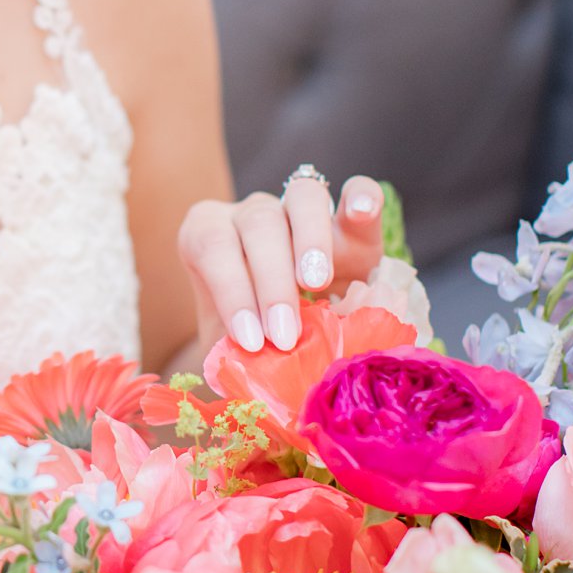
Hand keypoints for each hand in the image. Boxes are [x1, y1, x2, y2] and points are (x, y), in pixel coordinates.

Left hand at [176, 171, 385, 359]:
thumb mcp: (233, 350)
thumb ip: (235, 357)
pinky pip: (358, 191)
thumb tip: (251, 381)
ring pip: (303, 197)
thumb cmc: (251, 343)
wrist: (285, 336)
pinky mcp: (349, 218)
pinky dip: (362, 198)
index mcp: (208, 237)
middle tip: (285, 335)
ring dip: (311, 240)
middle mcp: (251, 214)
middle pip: (259, 224)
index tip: (250, 341)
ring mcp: (299, 208)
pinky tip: (363, 212)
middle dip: (271, 282)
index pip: (212, 247)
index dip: (230, 292)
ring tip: (318, 284)